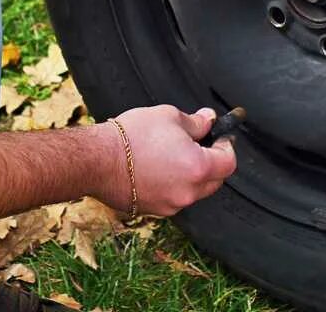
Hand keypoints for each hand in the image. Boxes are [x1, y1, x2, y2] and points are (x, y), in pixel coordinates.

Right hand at [100, 106, 237, 216]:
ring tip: (173, 155)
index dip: (227, 147)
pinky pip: (173, 198)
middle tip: (199, 144)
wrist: (97, 160)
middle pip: (215, 181)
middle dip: (212, 163)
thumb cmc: (132, 136)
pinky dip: (173, 185)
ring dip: (192, 176)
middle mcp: (188, 192)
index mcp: (198, 168)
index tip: (220, 137)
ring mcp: (170, 205)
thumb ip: (196, 122)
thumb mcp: (170, 116)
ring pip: (194, 191)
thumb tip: (209, 121)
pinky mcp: (153, 210)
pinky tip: (158, 169)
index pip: (228, 162)